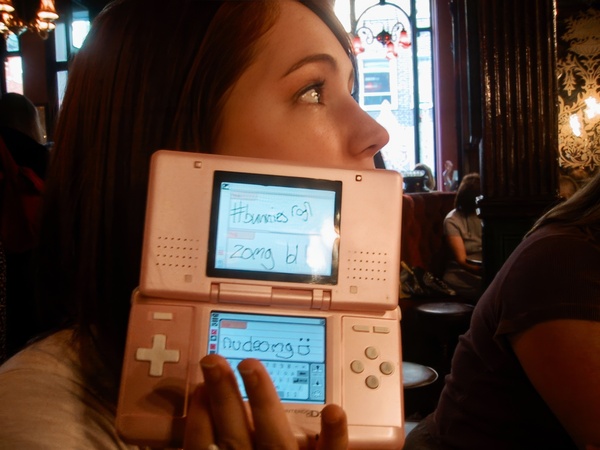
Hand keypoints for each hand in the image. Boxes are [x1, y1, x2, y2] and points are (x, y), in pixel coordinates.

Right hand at [183, 354, 347, 449]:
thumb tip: (202, 443)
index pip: (204, 447)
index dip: (199, 418)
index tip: (197, 390)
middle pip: (233, 433)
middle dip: (222, 396)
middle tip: (213, 361)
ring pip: (273, 434)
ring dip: (261, 399)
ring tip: (250, 366)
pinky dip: (332, 436)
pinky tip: (333, 409)